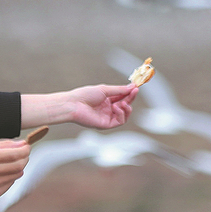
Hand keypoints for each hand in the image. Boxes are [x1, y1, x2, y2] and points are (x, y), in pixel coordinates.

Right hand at [0, 140, 29, 198]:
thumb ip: (2, 144)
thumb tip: (20, 144)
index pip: (15, 154)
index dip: (25, 149)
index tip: (26, 146)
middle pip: (19, 165)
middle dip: (25, 157)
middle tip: (23, 153)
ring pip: (17, 174)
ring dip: (19, 166)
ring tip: (12, 161)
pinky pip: (10, 183)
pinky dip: (11, 176)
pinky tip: (3, 171)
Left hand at [22, 85, 137, 129]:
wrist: (74, 104)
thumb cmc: (85, 95)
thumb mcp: (105, 90)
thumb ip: (119, 90)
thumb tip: (132, 86)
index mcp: (107, 99)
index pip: (122, 97)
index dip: (130, 93)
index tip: (136, 87)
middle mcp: (108, 108)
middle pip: (125, 105)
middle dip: (131, 98)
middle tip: (134, 92)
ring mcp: (107, 117)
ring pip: (124, 115)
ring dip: (127, 108)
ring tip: (124, 102)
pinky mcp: (106, 124)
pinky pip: (119, 121)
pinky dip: (121, 114)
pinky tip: (116, 107)